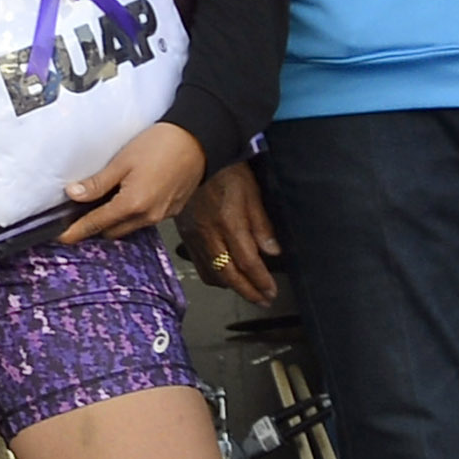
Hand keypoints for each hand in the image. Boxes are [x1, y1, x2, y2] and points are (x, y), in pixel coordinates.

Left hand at [58, 121, 206, 241]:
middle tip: (79, 213)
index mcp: (133, 205)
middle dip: (94, 226)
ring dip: (114, 221)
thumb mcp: (122, 161)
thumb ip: (97, 183)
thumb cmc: (161, 145)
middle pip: (112, 231)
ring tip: (102, 203)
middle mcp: (148, 216)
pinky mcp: (172, 211)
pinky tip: (127, 198)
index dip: (77, 231)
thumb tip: (74, 195)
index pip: (96, 224)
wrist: (199, 139)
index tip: (62, 237)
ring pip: (129, 228)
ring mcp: (162, 216)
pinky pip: (144, 221)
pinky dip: (131, 215)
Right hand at [189, 159, 282, 306]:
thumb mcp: (251, 191)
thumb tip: (272, 252)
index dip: (261, 281)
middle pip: (229, 274)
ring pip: (211, 273)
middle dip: (248, 291)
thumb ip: (261, 224)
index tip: (271, 292)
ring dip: (230, 286)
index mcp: (229, 223)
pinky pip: (199, 264)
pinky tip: (223, 276)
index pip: (248, 262)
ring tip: (246, 290)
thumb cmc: (226, 170)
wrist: (192, 157)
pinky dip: (213, 276)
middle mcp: (210, 234)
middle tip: (262, 301)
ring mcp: (195, 237)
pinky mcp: (186, 235)